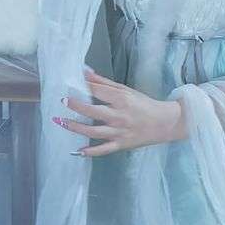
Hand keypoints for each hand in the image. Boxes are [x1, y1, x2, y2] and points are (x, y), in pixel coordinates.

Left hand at [53, 69, 185, 154]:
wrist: (164, 123)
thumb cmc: (144, 104)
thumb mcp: (126, 90)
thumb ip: (105, 83)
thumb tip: (86, 73)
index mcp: (122, 99)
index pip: (99, 91)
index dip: (84, 87)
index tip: (69, 86)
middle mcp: (119, 116)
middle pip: (94, 111)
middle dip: (76, 106)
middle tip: (63, 101)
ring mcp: (119, 132)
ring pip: (94, 131)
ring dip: (76, 127)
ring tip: (61, 122)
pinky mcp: (121, 145)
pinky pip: (104, 150)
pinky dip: (91, 152)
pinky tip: (78, 151)